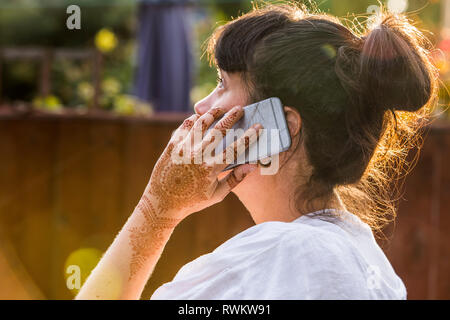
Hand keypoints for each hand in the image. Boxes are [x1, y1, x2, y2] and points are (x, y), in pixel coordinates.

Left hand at [141, 105, 261, 221]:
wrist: (163, 202)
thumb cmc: (193, 200)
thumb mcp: (217, 195)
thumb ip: (235, 179)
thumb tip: (253, 166)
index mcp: (210, 169)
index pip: (235, 149)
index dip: (249, 137)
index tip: (258, 126)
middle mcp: (197, 157)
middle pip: (219, 131)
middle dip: (231, 117)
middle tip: (239, 108)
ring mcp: (183, 149)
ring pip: (201, 124)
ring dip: (212, 114)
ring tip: (220, 109)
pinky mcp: (172, 146)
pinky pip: (185, 127)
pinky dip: (194, 119)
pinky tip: (201, 116)